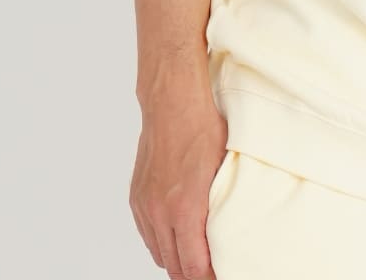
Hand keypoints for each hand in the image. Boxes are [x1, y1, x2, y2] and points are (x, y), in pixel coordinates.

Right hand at [130, 90, 229, 278]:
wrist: (173, 104)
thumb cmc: (202, 129)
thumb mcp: (224, 169)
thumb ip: (222, 207)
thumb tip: (229, 234)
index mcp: (184, 208)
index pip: (193, 267)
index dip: (208, 277)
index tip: (220, 274)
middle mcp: (160, 212)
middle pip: (174, 266)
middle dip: (192, 273)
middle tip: (210, 269)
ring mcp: (145, 206)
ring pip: (158, 253)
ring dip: (176, 259)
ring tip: (195, 256)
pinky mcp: (136, 198)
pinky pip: (147, 234)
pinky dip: (161, 241)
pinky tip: (176, 235)